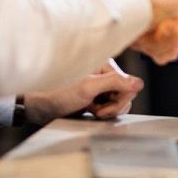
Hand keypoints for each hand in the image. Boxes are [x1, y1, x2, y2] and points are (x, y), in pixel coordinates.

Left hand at [24, 60, 143, 122]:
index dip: (119, 100)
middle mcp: (104, 73)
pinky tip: (90, 111)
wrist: (38, 105)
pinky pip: (110, 106)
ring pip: (119, 101)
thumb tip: (139, 83)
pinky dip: (102, 112)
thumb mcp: (88, 88)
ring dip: (107, 110)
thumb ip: (115, 83)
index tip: (102, 108)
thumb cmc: (57, 92)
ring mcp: (100, 85)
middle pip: (125, 93)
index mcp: (105, 64)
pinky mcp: (95, 96)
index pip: (128, 84)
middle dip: (113, 106)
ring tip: (91, 110)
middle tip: (96, 111)